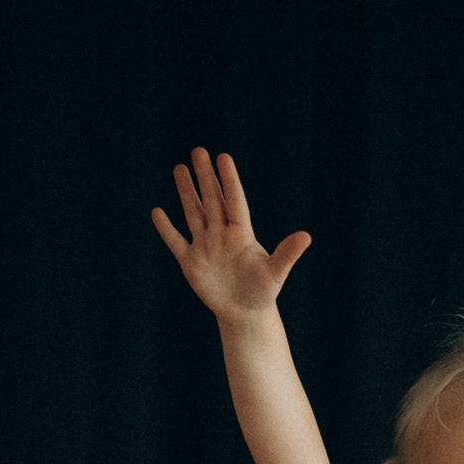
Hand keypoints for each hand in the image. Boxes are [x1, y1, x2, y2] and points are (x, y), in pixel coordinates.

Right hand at [152, 148, 310, 322]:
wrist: (245, 313)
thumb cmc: (263, 292)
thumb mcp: (276, 273)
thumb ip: (288, 254)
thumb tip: (306, 236)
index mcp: (241, 234)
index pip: (233, 201)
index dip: (228, 180)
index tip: (223, 157)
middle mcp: (221, 235)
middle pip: (212, 200)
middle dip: (205, 177)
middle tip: (198, 151)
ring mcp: (205, 246)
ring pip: (193, 213)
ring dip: (186, 192)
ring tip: (180, 168)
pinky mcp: (191, 262)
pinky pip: (176, 242)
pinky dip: (167, 229)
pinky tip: (157, 212)